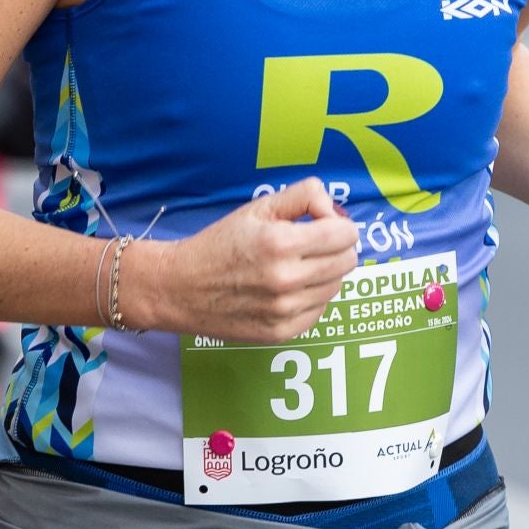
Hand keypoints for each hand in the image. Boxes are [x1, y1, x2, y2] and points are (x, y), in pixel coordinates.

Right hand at [130, 178, 359, 341]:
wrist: (181, 288)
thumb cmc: (219, 244)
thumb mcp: (258, 208)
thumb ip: (304, 197)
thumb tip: (335, 212)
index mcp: (281, 243)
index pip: (346, 235)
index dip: (339, 225)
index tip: (322, 224)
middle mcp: (286, 280)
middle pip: (347, 261)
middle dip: (336, 248)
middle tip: (311, 244)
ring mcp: (285, 311)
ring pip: (336, 286)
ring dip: (324, 273)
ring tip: (295, 266)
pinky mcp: (282, 332)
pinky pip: (320, 310)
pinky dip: (311, 297)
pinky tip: (288, 289)